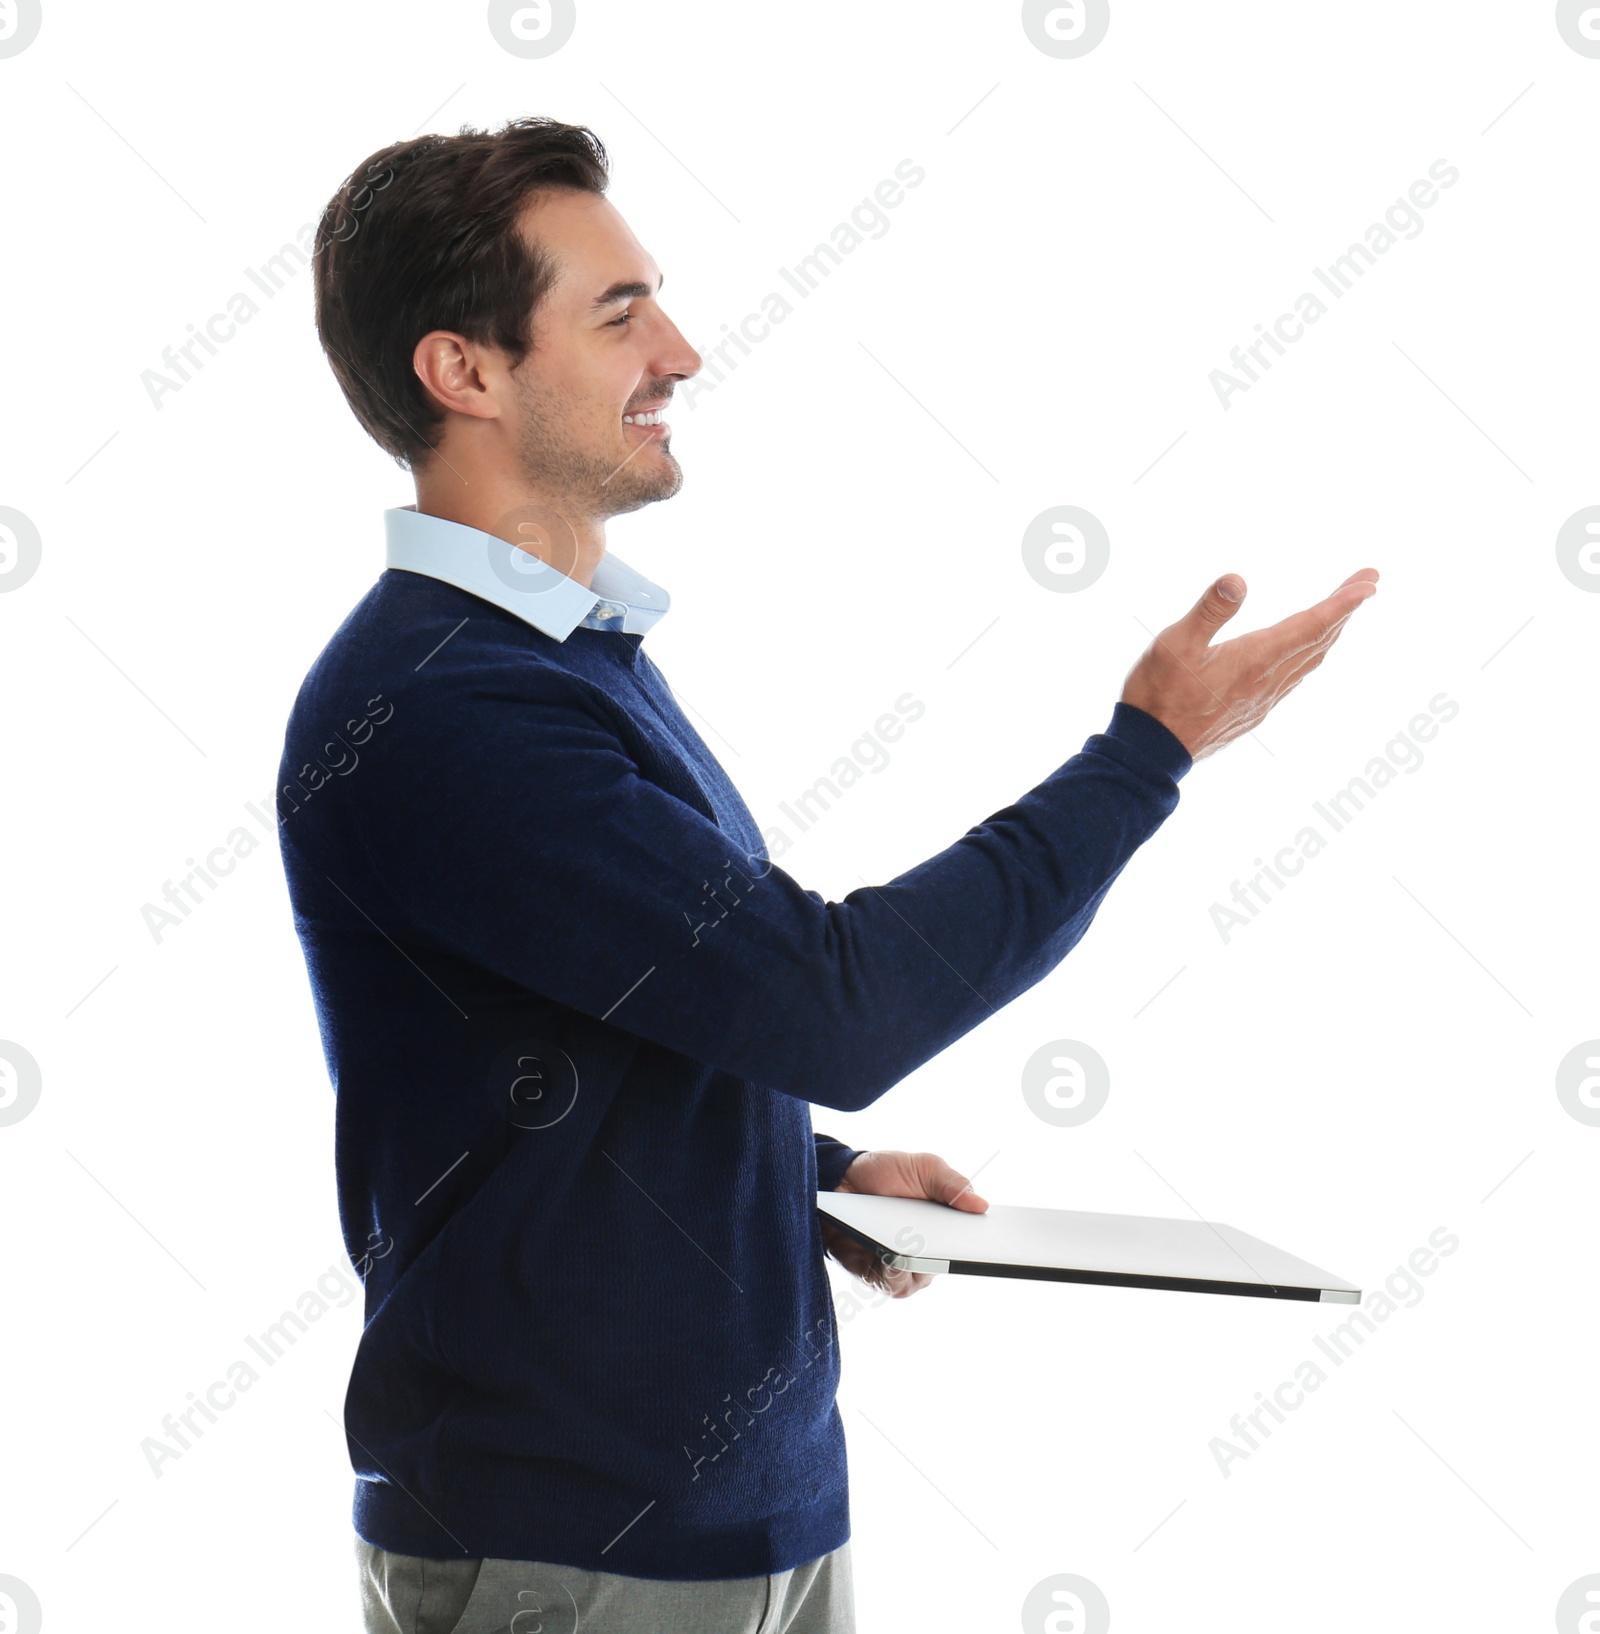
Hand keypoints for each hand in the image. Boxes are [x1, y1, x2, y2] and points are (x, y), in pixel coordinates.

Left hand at [820, 1149, 987, 1299]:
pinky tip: (894, 1256)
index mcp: (945, 1229)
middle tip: (961, 1247)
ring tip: (922, 1248)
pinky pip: (892, 1283)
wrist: (841, 1177)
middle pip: (949, 1265)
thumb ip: (952, 1183)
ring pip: (921, 1278)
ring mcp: (901, 1267)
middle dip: (956, 1257)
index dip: (984, 1246)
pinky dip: (895, 1271)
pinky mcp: (875, 1276)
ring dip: (921, 1264)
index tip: (996, 1242)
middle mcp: (926, 1253)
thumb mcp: (924, 1168)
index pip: (971, 1245)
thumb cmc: (887, 1174)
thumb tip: (981, 1205)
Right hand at [1120, 569, 1378, 761]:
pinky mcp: (1251, 712)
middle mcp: (1267, 680)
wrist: (1151, 750)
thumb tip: (1239, 579)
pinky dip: (1309, 656)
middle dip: (1345, 611)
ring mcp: (1262, 700)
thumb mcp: (1176, 644)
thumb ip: (1210, 611)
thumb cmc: (1158, 695)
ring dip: (1328, 635)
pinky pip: (1293, 679)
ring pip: (1309, 662)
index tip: (1370, 583)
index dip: (1343, 603)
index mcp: (1255, 659)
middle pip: (1319, 641)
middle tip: (1366, 584)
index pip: (1311, 625)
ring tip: (1339, 614)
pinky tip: (1302, 656)